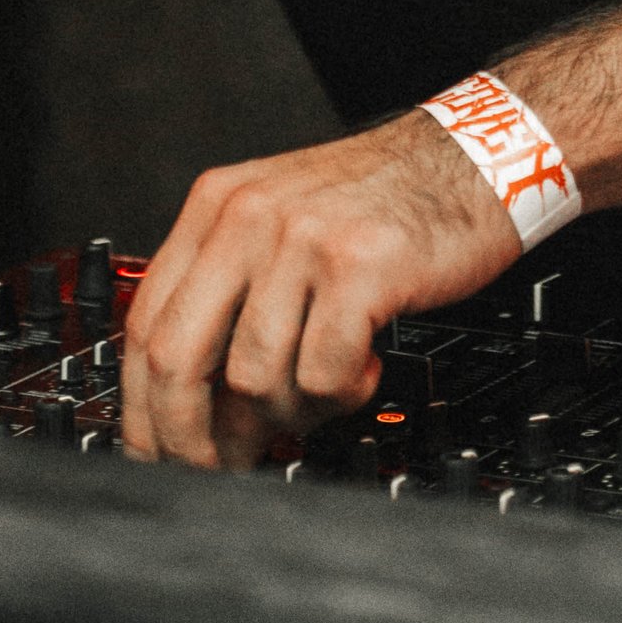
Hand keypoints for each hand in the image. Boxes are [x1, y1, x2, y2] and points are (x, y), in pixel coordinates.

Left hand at [119, 109, 522, 468]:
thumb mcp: (286, 224)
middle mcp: (248, 216)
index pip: (145, 322)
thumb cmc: (389, 201)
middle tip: (218, 468)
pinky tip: (367, 363)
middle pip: (177, 357)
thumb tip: (199, 405)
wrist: (480, 154)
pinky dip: (345, 392)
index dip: (141, 405)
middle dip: (189, 437)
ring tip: (326, 389)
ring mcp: (301, 240)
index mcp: (218, 205)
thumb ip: (236, 294)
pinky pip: (324, 374)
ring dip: (291, 412)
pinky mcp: (360, 268)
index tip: (153, 452)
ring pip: (254, 378)